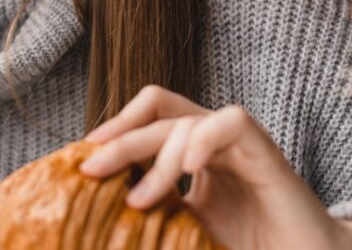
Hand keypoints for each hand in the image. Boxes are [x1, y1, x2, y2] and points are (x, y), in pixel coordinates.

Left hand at [79, 86, 351, 249]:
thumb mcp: (187, 232)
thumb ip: (155, 218)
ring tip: (139, 200)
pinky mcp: (268, 156)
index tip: (83, 157)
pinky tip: (189, 172)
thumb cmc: (251, 248)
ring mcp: (240, 146)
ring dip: (157, 155)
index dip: (115, 127)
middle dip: (121, 138)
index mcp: (193, 154)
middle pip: (160, 115)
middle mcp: (214, 142)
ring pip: (189, 120)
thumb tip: (101, 226)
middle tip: (91, 167)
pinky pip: (233, 123)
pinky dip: (205, 140)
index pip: (149, 117)